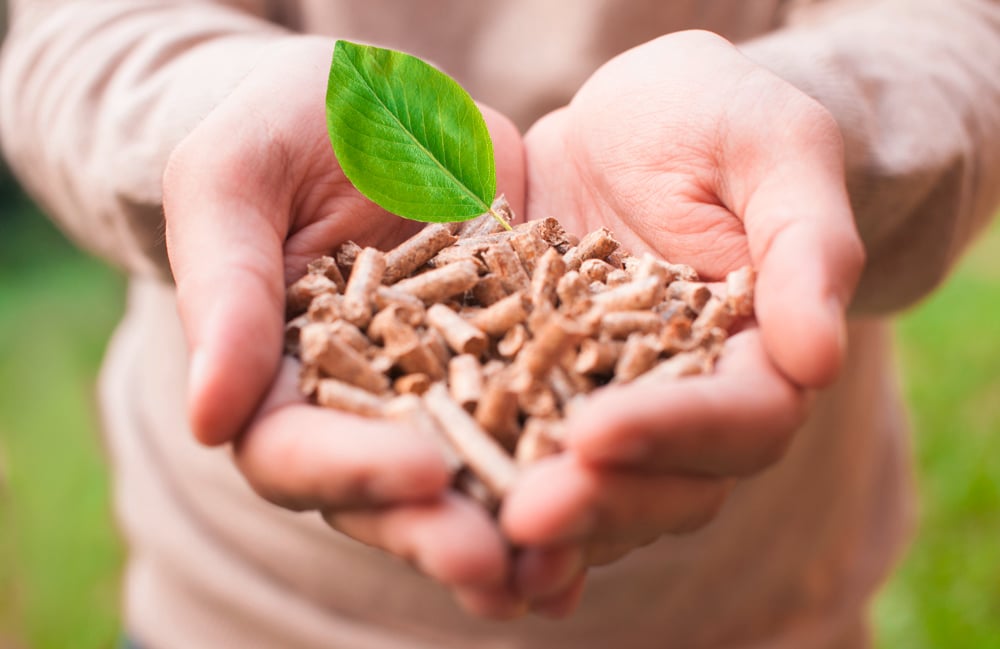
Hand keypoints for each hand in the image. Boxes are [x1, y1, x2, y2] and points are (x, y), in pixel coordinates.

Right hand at [162, 37, 530, 616]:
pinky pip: (549, 416)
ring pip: (476, 475)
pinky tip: (624, 494)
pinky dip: (579, 462)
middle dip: (441, 530)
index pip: (295, 450)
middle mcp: (366, 404)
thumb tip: (208, 419)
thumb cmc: (288, 125)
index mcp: (281, 374)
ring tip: (564, 566)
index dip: (351, 473)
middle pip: (392, 492)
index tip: (420, 475)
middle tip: (498, 566)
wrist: (384, 101)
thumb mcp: (238, 177)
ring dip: (518, 525)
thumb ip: (226, 288)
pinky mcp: (520, 358)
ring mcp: (449, 389)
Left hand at [503, 31, 863, 572]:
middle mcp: (690, 401)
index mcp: (760, 354)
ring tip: (482, 545)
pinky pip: (527, 452)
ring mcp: (614, 406)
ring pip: (595, 488)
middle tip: (526, 516)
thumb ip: (807, 245)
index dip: (672, 433)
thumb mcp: (772, 148)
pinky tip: (451, 526)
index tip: (596, 435)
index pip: (739, 418)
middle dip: (597, 500)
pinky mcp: (544, 392)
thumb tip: (820, 361)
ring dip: (544, 520)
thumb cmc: (715, 116)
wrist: (628, 119)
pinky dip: (497, 492)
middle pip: (664, 481)